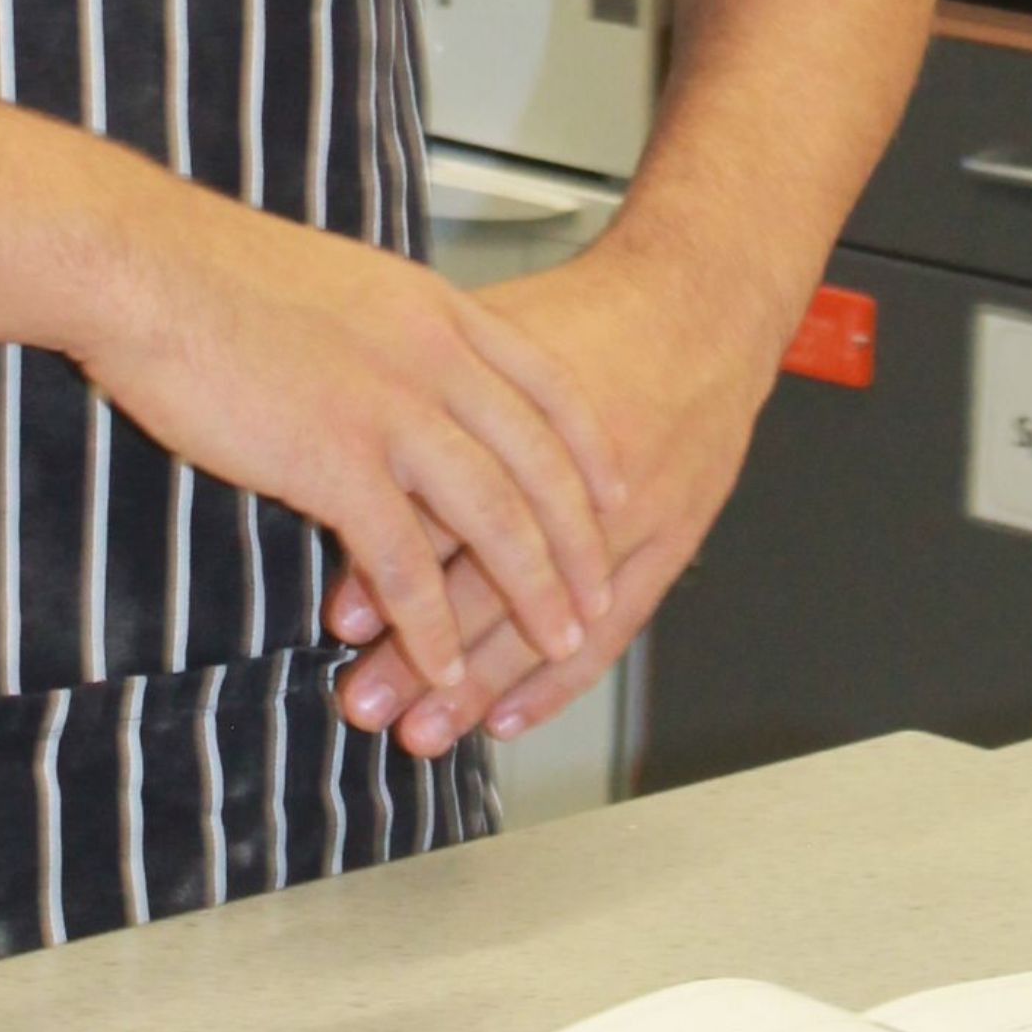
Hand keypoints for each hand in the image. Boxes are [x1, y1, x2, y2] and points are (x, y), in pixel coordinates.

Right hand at [68, 188, 622, 705]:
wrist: (146, 266)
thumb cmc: (212, 273)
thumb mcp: (339, 284)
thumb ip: (389, 329)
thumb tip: (402, 364)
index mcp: (435, 309)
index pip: (548, 383)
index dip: (588, 448)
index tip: (616, 490)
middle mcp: (432, 355)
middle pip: (538, 461)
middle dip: (579, 541)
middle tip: (598, 597)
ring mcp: (389, 407)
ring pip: (494, 515)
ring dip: (531, 590)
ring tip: (556, 642)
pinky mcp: (333, 458)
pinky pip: (404, 559)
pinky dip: (431, 623)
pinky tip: (443, 663)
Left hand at [323, 240, 775, 754]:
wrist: (701, 301)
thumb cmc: (587, 315)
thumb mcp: (491, 328)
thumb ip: (422, 386)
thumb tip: (329, 425)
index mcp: (517, 412)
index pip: (443, 504)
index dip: (392, 563)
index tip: (343, 618)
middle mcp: (573, 471)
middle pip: (487, 575)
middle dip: (421, 648)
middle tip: (364, 697)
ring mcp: (632, 513)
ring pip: (548, 614)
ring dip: (481, 683)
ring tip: (423, 730)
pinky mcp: (674, 539)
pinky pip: (617, 628)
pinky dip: (559, 682)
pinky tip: (507, 719)